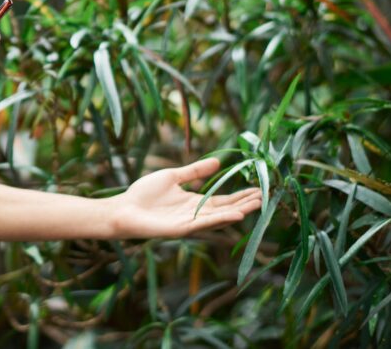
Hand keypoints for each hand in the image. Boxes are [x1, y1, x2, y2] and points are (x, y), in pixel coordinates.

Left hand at [114, 158, 262, 238]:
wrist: (123, 209)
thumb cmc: (143, 194)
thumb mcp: (172, 177)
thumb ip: (194, 171)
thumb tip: (218, 161)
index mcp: (195, 202)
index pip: (224, 199)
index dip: (241, 194)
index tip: (259, 188)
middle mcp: (196, 214)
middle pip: (227, 208)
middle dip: (246, 202)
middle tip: (267, 195)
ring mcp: (190, 223)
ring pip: (220, 217)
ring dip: (239, 211)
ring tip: (259, 204)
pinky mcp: (182, 229)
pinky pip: (205, 223)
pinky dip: (222, 219)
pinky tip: (237, 215)